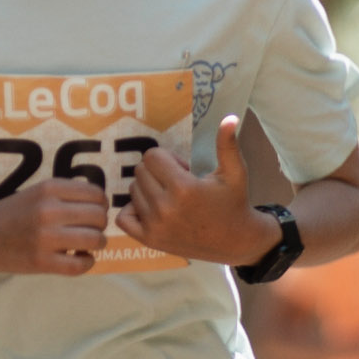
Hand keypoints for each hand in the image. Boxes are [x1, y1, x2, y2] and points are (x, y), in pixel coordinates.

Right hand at [0, 175, 113, 275]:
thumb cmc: (14, 214)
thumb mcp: (38, 192)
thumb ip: (67, 193)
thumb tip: (103, 202)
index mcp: (49, 189)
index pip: (96, 194)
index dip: (101, 204)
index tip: (92, 212)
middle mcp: (48, 211)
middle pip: (99, 217)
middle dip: (100, 224)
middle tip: (89, 229)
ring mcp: (45, 238)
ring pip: (96, 240)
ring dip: (98, 243)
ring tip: (86, 245)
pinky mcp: (42, 262)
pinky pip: (82, 265)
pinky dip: (87, 262)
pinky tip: (79, 258)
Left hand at [127, 114, 266, 268]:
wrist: (235, 241)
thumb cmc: (233, 202)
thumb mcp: (235, 172)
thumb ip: (227, 144)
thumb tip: (230, 117)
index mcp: (184, 188)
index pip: (152, 156)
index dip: (168, 159)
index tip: (184, 171)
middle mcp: (165, 208)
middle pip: (140, 171)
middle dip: (157, 172)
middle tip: (177, 184)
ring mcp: (155, 226)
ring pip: (132, 190)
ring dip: (148, 189)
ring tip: (170, 197)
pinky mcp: (149, 240)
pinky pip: (123, 217)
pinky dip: (132, 211)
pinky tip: (151, 210)